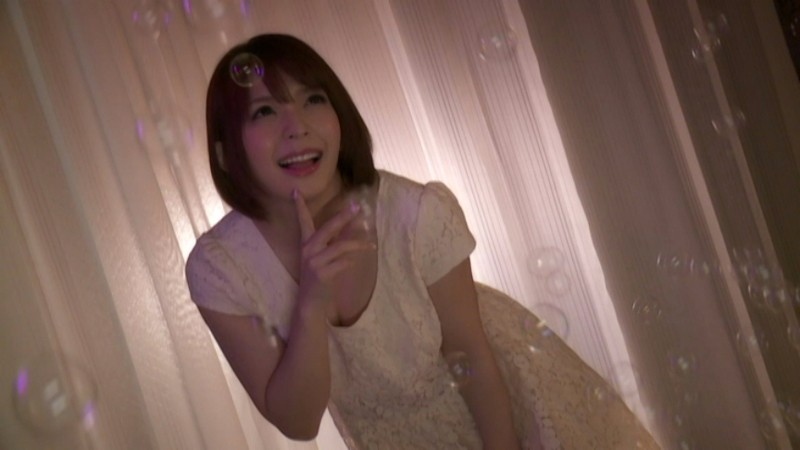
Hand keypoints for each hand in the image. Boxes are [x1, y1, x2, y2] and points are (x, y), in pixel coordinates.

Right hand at [293, 189, 374, 307]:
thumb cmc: (319, 278)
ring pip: (340, 246)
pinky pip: (343, 263)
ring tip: (371, 245)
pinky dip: (351, 261)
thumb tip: (354, 224)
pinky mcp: (322, 274)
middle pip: (327, 228)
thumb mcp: (323, 257)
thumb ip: (334, 241)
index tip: (296, 191)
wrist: (310, 303)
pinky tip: (355, 262)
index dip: (299, 206)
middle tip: (356, 207)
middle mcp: (308, 251)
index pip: (302, 221)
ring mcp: (314, 262)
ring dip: (358, 244)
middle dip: (342, 217)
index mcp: (305, 244)